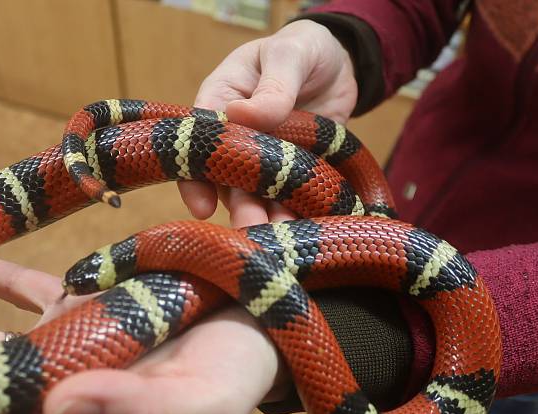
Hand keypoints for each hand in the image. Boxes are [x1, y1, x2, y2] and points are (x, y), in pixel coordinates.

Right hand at [180, 19, 358, 226]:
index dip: (196, 179)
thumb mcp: (289, 55)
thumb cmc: (303, 48)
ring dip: (270, 220)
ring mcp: (266, 161)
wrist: (341, 63)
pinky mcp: (295, 173)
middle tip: (252, 232)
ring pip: (261, 197)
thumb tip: (242, 114)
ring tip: (283, 240)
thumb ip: (273, 85)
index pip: (200, 147)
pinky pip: (292, 198)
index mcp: (220, 105)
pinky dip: (299, 215)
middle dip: (240, 209)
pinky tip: (307, 231)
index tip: (202, 207)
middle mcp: (237, 140)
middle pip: (230, 181)